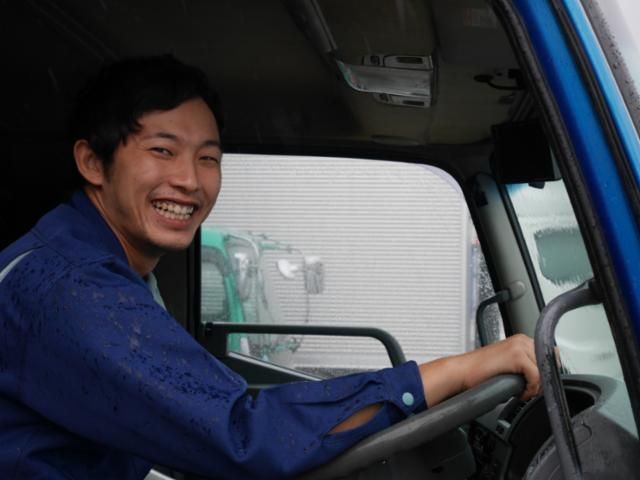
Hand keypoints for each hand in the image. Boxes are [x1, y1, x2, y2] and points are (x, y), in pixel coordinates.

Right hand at [418, 334, 539, 406]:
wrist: (462, 372)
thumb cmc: (480, 372)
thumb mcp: (508, 365)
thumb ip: (526, 366)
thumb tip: (544, 377)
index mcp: (521, 340)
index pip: (549, 355)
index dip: (545, 373)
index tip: (535, 385)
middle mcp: (522, 340)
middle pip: (549, 363)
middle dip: (542, 381)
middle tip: (527, 390)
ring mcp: (519, 346)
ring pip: (544, 370)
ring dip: (536, 386)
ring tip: (521, 391)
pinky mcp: (516, 356)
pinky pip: (536, 377)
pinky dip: (530, 389)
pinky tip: (518, 392)